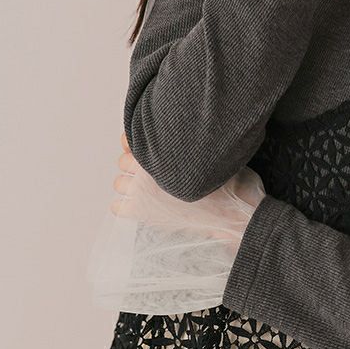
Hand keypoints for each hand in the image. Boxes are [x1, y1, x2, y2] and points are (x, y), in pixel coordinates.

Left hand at [111, 132, 265, 247]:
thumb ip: (195, 144)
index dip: (136, 146)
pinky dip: (124, 207)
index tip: (146, 152)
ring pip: (118, 183)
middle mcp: (148, 169)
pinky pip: (117, 207)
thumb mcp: (216, 154)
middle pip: (122, 162)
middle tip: (153, 176)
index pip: (130, 142)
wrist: (233, 215)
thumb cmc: (231, 185)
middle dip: (133, 167)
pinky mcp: (143, 213)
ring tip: (148, 192)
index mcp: (164, 150)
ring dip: (129, 186)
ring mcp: (142, 192)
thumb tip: (190, 134)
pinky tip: (141, 207)